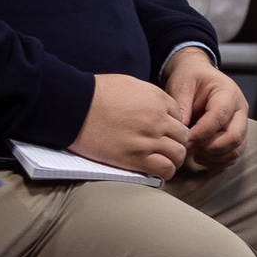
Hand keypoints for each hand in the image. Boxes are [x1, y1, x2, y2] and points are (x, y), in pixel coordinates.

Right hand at [72, 74, 189, 178]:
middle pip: (182, 136)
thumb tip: (155, 108)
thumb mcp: (129, 84)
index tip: (164, 133)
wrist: (75, 106)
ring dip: (173, 159)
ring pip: (178, 154)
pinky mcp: (136, 158)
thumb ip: (148, 96)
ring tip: (162, 161)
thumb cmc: (95, 93)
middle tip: (164, 149)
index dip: (172, 127)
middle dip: (176, 143)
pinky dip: (165, 172)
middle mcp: (158, 119)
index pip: (180, 117)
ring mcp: (149, 139)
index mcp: (157, 98)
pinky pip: (165, 169)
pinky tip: (157, 170)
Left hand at [164, 46, 247, 173]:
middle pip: (234, 137)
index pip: (220, 117)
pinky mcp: (237, 135)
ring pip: (236, 149)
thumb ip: (182, 106)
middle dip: (211, 148)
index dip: (203, 132)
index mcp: (228, 93)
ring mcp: (241, 123)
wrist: (198, 75)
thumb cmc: (191, 78)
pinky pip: (233, 155)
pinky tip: (200, 157)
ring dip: (214, 156)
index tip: (186, 140)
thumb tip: (182, 133)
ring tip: (194, 152)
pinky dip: (217, 161)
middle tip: (190, 147)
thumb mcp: (182, 85)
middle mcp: (240, 109)